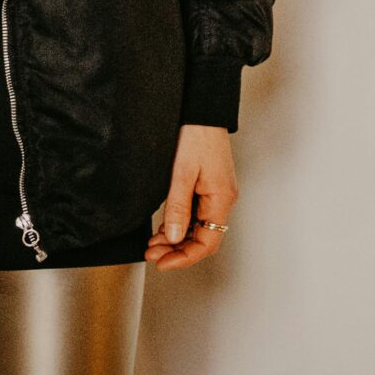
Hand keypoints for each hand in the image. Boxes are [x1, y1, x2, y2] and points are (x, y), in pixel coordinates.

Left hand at [147, 125, 236, 270]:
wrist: (203, 111)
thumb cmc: (196, 135)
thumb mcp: (182, 173)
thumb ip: (178, 208)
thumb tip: (174, 238)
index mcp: (221, 199)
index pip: (207, 242)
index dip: (184, 258)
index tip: (162, 263)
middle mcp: (222, 200)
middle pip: (203, 239)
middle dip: (177, 251)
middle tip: (151, 254)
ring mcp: (216, 194)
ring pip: (199, 229)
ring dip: (176, 240)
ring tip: (153, 244)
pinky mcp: (209, 187)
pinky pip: (196, 215)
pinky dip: (180, 225)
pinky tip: (163, 228)